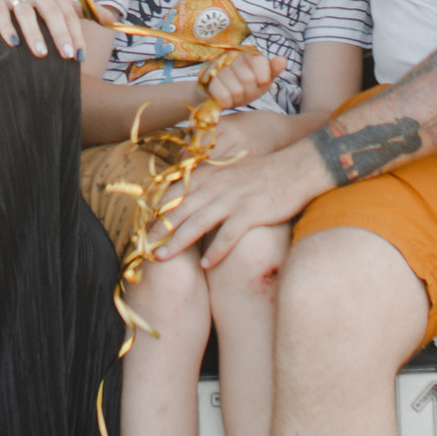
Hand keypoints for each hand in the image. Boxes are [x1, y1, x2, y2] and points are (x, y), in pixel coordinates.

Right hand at [0, 0, 88, 60]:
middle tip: (66, 56)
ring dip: (34, 33)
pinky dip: (6, 27)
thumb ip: (76, 11)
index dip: (76, 33)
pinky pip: (0, 11)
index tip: (80, 55)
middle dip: (60, 34)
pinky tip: (12, 44)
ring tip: (41, 54)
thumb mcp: (48, 2)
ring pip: (25, 12)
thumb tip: (112, 19)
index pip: (67, 11)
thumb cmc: (20, 0)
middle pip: (50, 10)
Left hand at [154, 131, 327, 269]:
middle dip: (158, 229)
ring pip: (197, 223)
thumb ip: (209, 182)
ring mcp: (233, 199)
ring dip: (177, 241)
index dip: (155, 210)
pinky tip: (206, 266)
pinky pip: (228, 236)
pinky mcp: (250, 213)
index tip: (140, 225)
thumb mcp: (230, 171)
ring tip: (162, 257)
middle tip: (140, 246)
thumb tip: (189, 196)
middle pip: (179, 210)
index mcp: (209, 175)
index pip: (174, 192)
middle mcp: (216, 186)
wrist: (296, 168)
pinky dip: (216, 251)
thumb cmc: (263, 173)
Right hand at [203, 44, 282, 112]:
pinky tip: (224, 99)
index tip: (260, 83)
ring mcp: (217, 65)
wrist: (214, 95)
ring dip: (236, 98)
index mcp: (247, 52)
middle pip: (249, 79)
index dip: (262, 78)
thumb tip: (283, 60)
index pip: (261, 62)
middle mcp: (232, 54)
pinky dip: (226, 102)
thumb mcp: (261, 81)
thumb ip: (272, 71)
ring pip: (236, 90)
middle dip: (248, 91)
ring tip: (233, 94)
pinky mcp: (206, 78)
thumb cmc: (243, 87)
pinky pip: (223, 96)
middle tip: (243, 91)